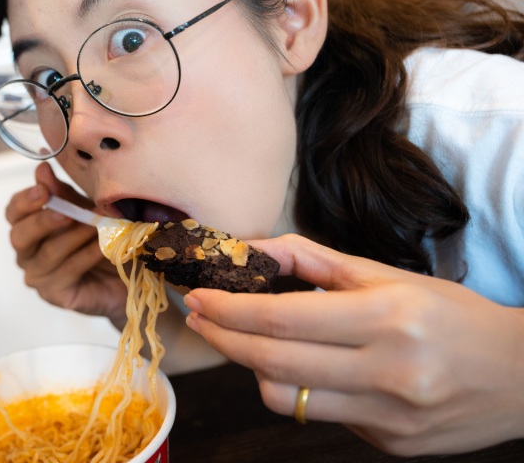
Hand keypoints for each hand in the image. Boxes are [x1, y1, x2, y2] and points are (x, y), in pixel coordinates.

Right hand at [6, 163, 128, 324]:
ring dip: (73, 237)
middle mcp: (27, 253)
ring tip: (95, 226)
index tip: (44, 189)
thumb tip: (42, 168)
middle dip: (42, 221)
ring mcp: (38, 276)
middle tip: (65, 212)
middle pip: (19, 236)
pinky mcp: (54, 294)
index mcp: (28, 226)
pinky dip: (85, 256)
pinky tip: (101, 246)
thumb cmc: (100, 238)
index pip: (13, 212)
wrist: (128, 274)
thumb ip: (62, 192)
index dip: (25, 200)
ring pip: (46, 254)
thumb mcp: (83, 209)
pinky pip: (66, 272)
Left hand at [183, 234, 523, 454]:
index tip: (199, 298)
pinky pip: (321, 417)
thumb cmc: (452, 316)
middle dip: (223, 339)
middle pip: (272, 363)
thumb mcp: (387, 275)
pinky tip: (311, 368)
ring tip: (252, 342)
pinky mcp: (390, 445)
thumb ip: (313, 262)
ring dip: (255, 368)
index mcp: (388, 319)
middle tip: (200, 318)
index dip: (228, 310)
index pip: (281, 319)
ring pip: (287, 400)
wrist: (521, 376)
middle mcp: (388, 373)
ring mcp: (389, 418)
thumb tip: (251, 248)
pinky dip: (303, 389)